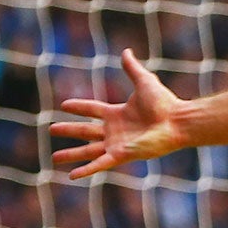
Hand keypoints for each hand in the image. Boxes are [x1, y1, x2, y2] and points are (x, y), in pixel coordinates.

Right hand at [50, 50, 187, 179]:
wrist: (176, 121)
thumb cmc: (164, 103)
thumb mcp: (144, 81)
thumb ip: (132, 68)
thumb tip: (126, 51)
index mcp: (118, 113)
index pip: (92, 109)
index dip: (78, 107)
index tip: (63, 105)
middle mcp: (115, 130)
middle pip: (85, 131)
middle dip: (68, 130)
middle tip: (51, 129)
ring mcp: (117, 144)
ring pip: (88, 151)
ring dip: (71, 155)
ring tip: (53, 157)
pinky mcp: (122, 154)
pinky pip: (100, 164)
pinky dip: (86, 170)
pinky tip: (72, 176)